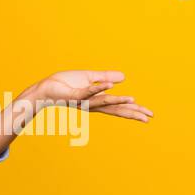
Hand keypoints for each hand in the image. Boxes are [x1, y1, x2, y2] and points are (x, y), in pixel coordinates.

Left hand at [31, 70, 152, 122]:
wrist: (45, 89)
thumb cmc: (65, 84)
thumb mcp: (89, 78)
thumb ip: (105, 78)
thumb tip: (124, 77)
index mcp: (97, 101)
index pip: (119, 107)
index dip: (134, 111)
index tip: (149, 115)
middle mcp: (92, 105)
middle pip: (116, 110)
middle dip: (132, 113)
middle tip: (148, 117)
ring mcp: (83, 101)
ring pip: (104, 101)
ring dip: (119, 100)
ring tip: (134, 100)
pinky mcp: (74, 96)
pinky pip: (87, 92)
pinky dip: (99, 88)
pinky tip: (110, 86)